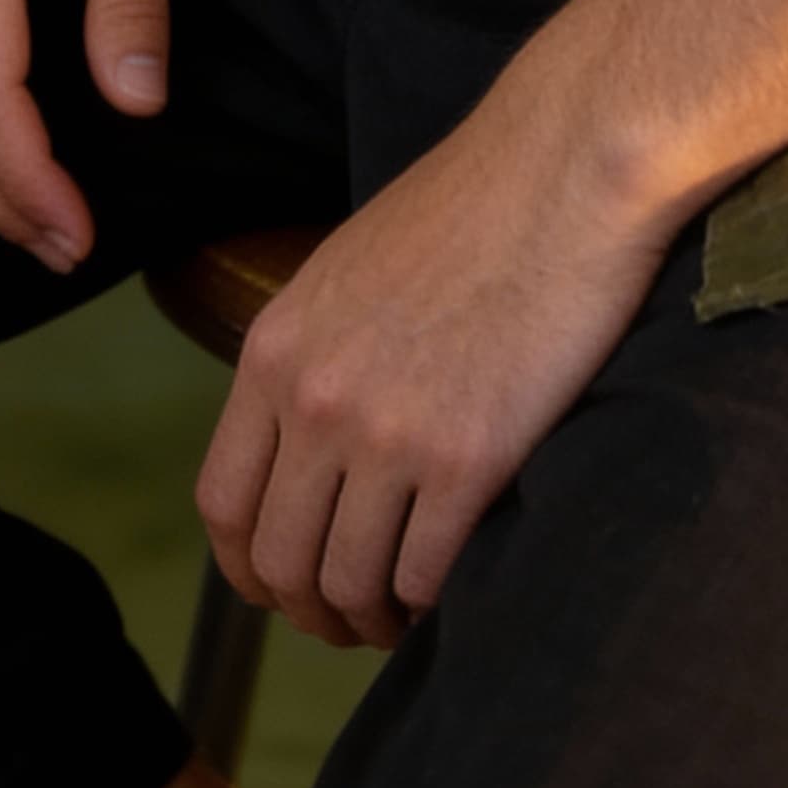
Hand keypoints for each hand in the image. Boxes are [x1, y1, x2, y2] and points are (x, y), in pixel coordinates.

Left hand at [192, 78, 677, 648]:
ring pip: (349, 583)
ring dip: (372, 617)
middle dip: (311, 610)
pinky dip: (431, 601)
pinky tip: (450, 585)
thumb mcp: (347, 273)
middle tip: (351, 619)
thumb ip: (314, 360)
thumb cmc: (470, 208)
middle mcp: (317, 400)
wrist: (563, 168)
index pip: (224, 505)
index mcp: (276, 351)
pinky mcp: (471, 458)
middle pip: (279, 561)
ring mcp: (391, 433)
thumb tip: (308, 455)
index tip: (281, 588)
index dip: (248, 568)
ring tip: (401, 612)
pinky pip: (425, 575)